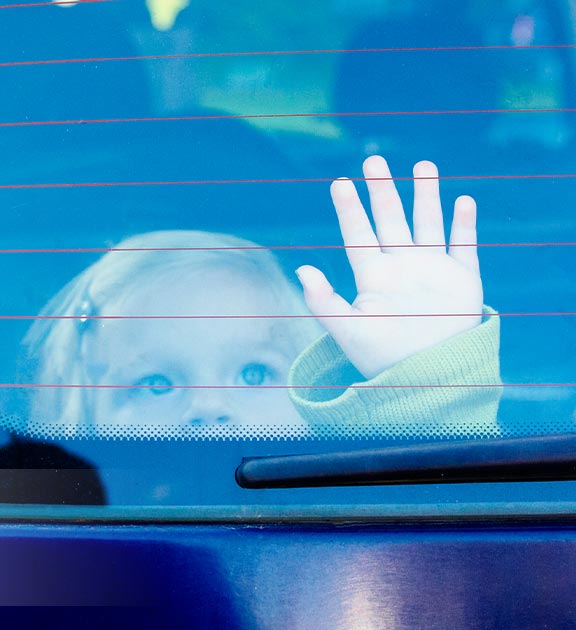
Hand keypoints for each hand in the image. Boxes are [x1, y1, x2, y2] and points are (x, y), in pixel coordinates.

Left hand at [295, 156, 482, 378]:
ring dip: (426, 195)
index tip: (340, 182)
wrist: (428, 378)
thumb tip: (302, 269)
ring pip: (428, 224)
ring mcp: (432, 271)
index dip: (350, 208)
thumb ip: (323, 301)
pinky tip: (463, 200)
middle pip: (391, 219)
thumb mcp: (347, 330)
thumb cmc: (383, 359)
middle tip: (373, 159)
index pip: (359, 234)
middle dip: (384, 190)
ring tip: (423, 165)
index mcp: (373, 277)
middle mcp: (401, 268)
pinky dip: (464, 223)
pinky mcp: (463, 280)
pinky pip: (465, 246)